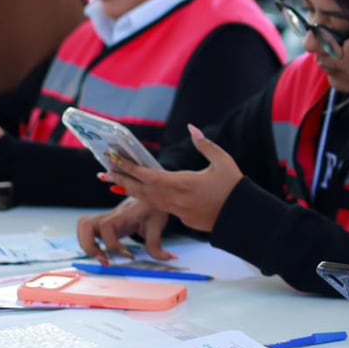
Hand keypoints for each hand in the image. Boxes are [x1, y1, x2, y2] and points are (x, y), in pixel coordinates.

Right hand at [77, 197, 173, 262]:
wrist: (152, 193)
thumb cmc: (154, 207)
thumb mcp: (158, 225)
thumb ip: (158, 245)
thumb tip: (169, 258)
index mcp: (124, 214)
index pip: (107, 227)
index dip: (113, 244)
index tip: (129, 255)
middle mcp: (111, 216)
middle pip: (85, 225)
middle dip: (90, 246)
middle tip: (105, 260)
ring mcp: (105, 219)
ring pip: (83, 226)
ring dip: (86, 245)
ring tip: (102, 258)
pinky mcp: (104, 224)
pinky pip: (88, 231)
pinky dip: (90, 243)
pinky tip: (104, 253)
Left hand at [100, 124, 242, 231]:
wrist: (243, 217)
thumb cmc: (234, 187)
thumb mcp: (222, 161)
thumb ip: (205, 144)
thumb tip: (192, 128)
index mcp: (182, 183)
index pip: (147, 175)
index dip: (129, 168)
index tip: (114, 160)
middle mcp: (174, 199)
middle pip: (140, 190)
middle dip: (121, 180)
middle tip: (104, 173)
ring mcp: (177, 211)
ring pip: (147, 201)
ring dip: (131, 191)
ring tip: (117, 183)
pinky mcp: (183, 219)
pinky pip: (161, 208)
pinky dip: (148, 200)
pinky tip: (144, 195)